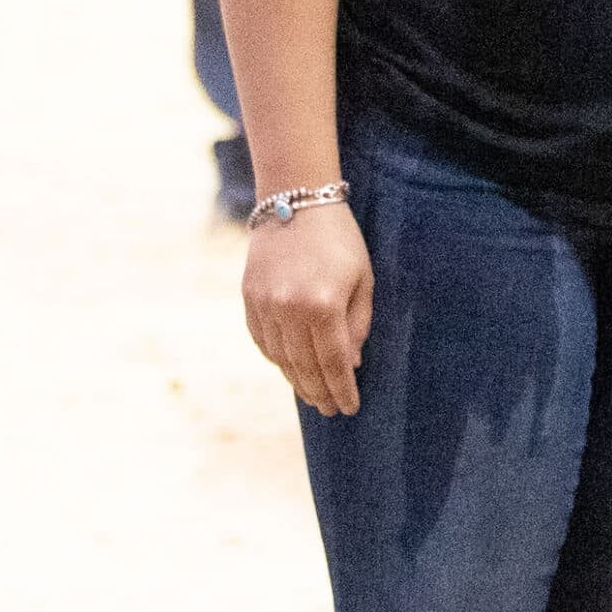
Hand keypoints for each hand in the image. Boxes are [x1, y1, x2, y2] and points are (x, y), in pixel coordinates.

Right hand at [241, 205, 373, 417]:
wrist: (295, 201)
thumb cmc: (339, 240)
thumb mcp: (362, 279)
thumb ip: (357, 324)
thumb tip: (351, 365)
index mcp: (324, 305)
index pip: (334, 363)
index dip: (342, 390)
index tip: (349, 409)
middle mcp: (290, 309)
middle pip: (305, 367)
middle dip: (320, 393)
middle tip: (330, 410)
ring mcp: (265, 305)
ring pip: (281, 358)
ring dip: (297, 381)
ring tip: (312, 395)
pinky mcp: (249, 298)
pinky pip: (262, 341)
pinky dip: (276, 359)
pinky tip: (289, 368)